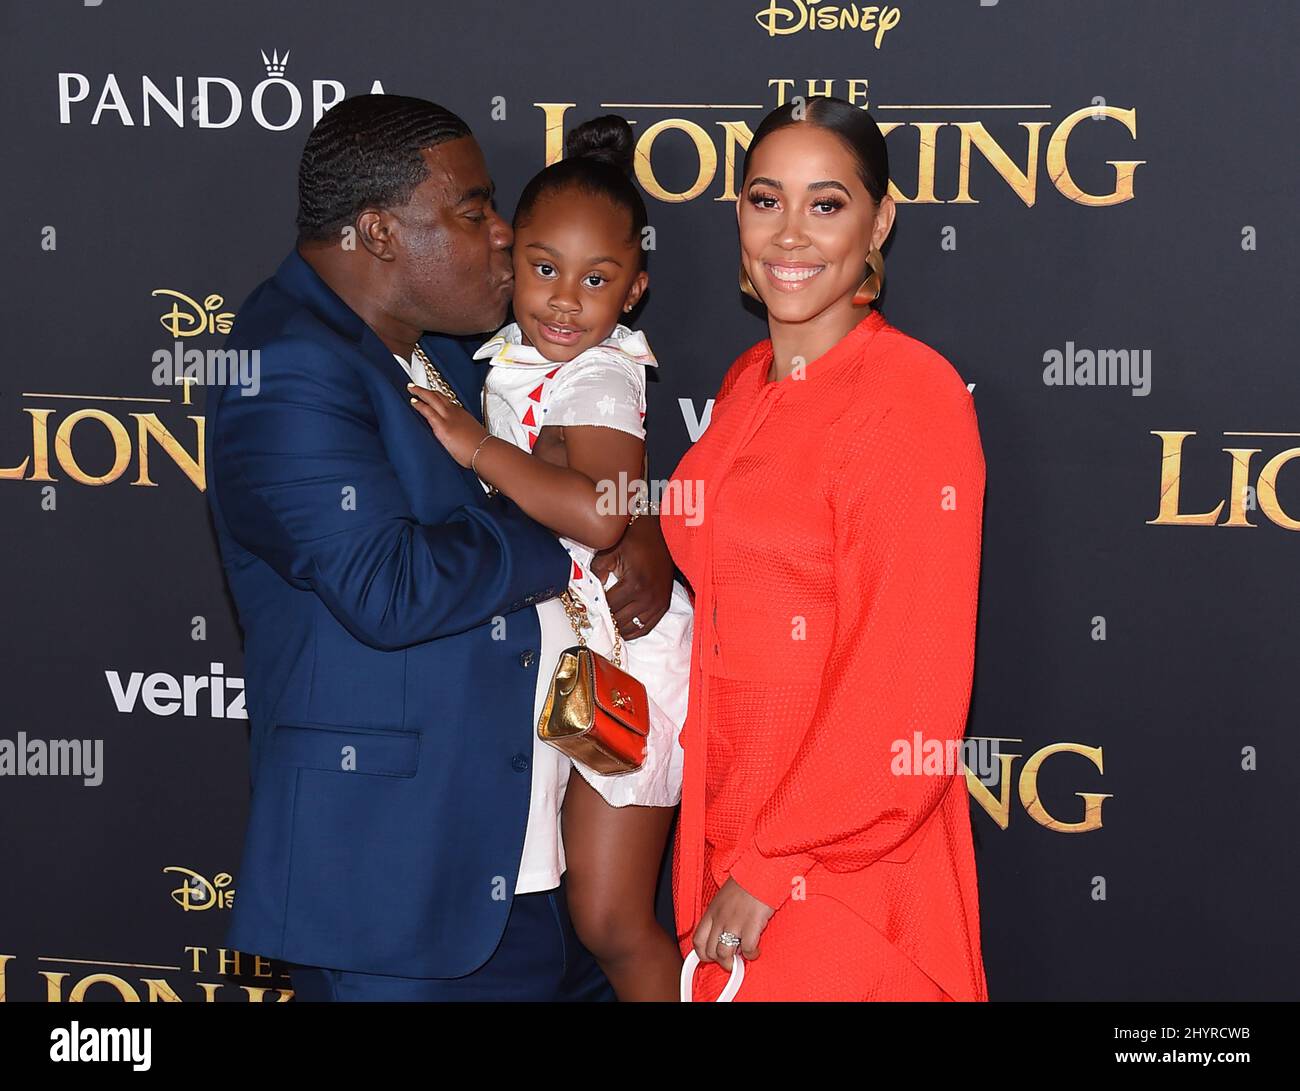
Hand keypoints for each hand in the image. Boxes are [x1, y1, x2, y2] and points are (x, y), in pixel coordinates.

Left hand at [408, 384, 488, 468]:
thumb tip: (460, 439)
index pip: (447, 402)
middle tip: (416, 387)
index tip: (431, 395)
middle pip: (439, 396)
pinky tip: (413, 402)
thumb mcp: (472, 436)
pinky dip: (419, 404)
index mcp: (462, 414)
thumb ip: (463, 434)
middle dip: (426, 390)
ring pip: (433, 398)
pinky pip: (428, 410)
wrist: (485, 451)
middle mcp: (455, 412)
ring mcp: (448, 417)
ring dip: (420, 392)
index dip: (437, 397)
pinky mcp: (442, 425)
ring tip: (411, 389)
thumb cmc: (481, 448)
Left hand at [590, 513, 671, 639]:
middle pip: (620, 620)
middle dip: (607, 620)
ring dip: (619, 628)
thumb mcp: (610, 552)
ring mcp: (658, 603)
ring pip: (633, 628)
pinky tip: (622, 629)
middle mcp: (648, 597)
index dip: (597, 608)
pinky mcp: (664, 605)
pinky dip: (633, 631)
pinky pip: (646, 627)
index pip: (609, 607)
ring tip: (607, 625)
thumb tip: (590, 592)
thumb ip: (597, 573)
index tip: (588, 608)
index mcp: (634, 584)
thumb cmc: (632, 541)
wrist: (658, 534)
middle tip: (595, 618)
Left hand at [693, 877, 774, 970]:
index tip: (711, 958)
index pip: (698, 940)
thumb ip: (721, 915)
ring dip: (732, 962)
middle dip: (719, 961)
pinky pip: (747, 950)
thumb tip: (724, 933)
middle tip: (729, 961)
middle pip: (710, 951)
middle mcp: (720, 919)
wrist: (759, 871)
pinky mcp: (751, 925)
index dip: (703, 954)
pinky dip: (751, 954)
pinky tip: (755, 951)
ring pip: (724, 954)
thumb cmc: (745, 882)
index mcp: (712, 911)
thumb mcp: (724, 898)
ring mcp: (734, 923)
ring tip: (741, 958)